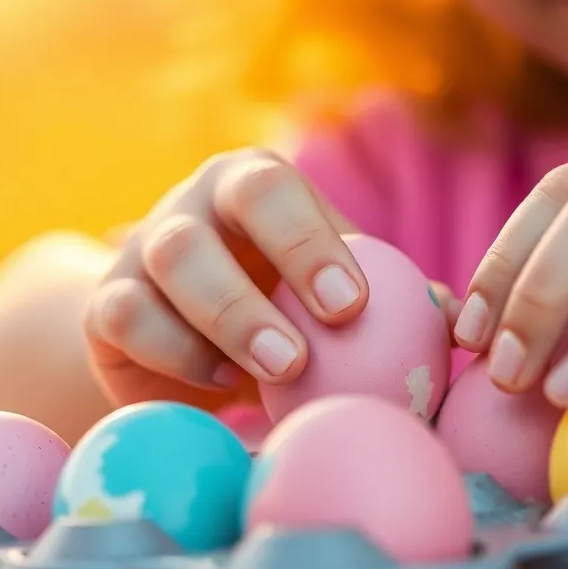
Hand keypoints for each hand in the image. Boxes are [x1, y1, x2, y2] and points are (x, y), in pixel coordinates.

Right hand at [83, 148, 370, 406]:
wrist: (184, 331)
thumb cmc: (282, 303)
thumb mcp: (329, 291)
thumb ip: (392, 298)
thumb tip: (460, 322)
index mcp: (254, 184)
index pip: (275, 188)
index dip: (309, 240)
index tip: (351, 305)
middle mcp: (194, 204)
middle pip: (210, 218)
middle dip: (258, 283)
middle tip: (304, 352)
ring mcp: (143, 249)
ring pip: (170, 263)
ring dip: (225, 321)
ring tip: (278, 372)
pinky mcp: (107, 305)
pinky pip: (126, 319)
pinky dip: (173, 354)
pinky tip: (220, 385)